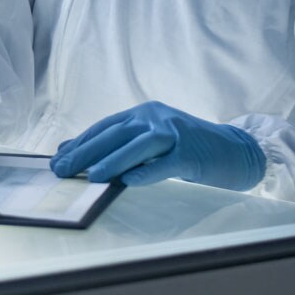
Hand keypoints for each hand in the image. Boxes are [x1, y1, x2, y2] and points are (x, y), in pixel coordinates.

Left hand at [50, 101, 264, 190]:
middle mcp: (154, 117)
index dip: (80, 142)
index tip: (57, 158)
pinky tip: (131, 181)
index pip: (104, 127)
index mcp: (142, 113)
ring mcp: (174, 132)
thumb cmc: (188, 148)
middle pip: (114, 135)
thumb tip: (75, 151)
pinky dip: (148, 171)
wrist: (237, 149)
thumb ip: (120, 144)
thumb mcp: (151, 140)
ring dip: (112, 161)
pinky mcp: (192, 152)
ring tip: (91, 176)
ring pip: (137, 145)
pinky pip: (166, 163)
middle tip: (62, 169)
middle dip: (86, 153)